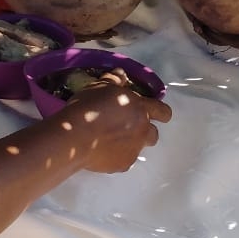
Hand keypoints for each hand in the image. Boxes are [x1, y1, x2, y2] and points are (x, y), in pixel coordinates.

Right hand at [56, 70, 171, 173]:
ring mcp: (134, 149)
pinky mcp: (123, 165)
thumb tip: (122, 73)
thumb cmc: (88, 106)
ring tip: (112, 141)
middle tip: (128, 128)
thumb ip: (113, 80)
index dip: (161, 112)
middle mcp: (142, 129)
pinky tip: (101, 152)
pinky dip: (116, 156)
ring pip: (139, 148)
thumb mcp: (99, 86)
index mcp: (140, 108)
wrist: (76, 136)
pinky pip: (124, 160)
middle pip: (154, 133)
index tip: (155, 114)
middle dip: (145, 131)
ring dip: (131, 144)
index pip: (162, 111)